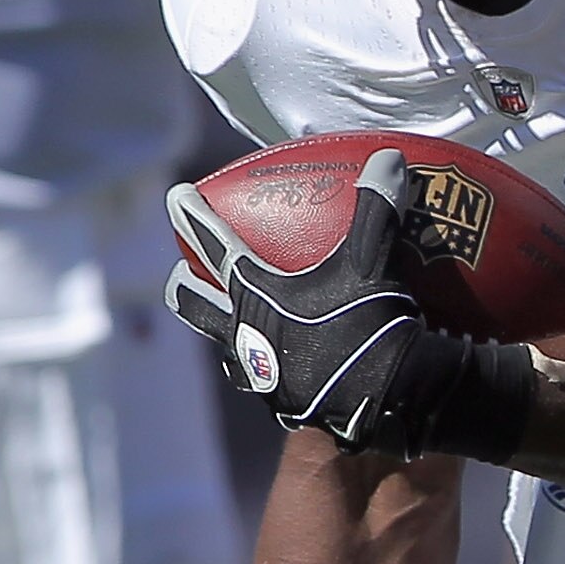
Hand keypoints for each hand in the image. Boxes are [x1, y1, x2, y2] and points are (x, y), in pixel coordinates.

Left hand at [169, 148, 532, 463]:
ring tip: (230, 324)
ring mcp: (262, 377)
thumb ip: (374, 209)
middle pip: (196, 307)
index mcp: (256, 294)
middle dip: (185, 287)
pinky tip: (282, 366)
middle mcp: (247, 336)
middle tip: (182, 274)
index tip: (174, 196)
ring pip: (227, 349)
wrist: (390, 399)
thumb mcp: (371, 261)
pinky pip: (265, 382)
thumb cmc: (370, 322)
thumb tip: (389, 158)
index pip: (214, 245)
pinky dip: (267, 367)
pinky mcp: (285, 406)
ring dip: (225, 332)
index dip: (193, 217)